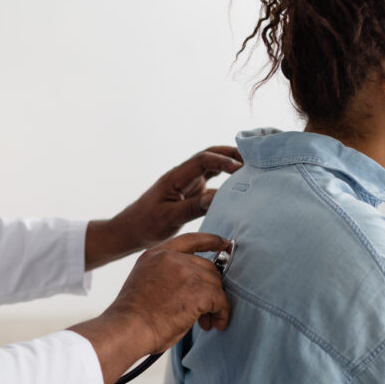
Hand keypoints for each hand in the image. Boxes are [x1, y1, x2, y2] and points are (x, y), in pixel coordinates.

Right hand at [70, 233, 231, 383]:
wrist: (127, 329)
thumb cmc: (132, 316)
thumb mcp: (145, 282)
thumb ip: (166, 275)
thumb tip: (192, 286)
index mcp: (155, 254)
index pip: (190, 239)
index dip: (210, 241)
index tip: (224, 244)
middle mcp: (171, 258)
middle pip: (207, 267)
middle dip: (211, 288)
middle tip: (207, 312)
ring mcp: (185, 272)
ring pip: (215, 284)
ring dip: (216, 304)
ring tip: (208, 322)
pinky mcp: (198, 290)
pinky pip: (221, 299)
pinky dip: (222, 313)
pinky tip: (215, 324)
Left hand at [85, 146, 242, 269]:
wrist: (131, 230)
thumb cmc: (146, 224)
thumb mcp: (169, 218)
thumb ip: (193, 207)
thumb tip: (216, 197)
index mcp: (176, 177)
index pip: (202, 160)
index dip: (222, 160)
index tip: (240, 167)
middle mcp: (183, 176)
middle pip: (209, 156)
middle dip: (230, 153)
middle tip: (253, 157)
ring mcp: (187, 183)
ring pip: (212, 167)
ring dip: (230, 163)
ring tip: (252, 166)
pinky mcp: (190, 193)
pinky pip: (211, 181)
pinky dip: (226, 180)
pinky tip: (240, 185)